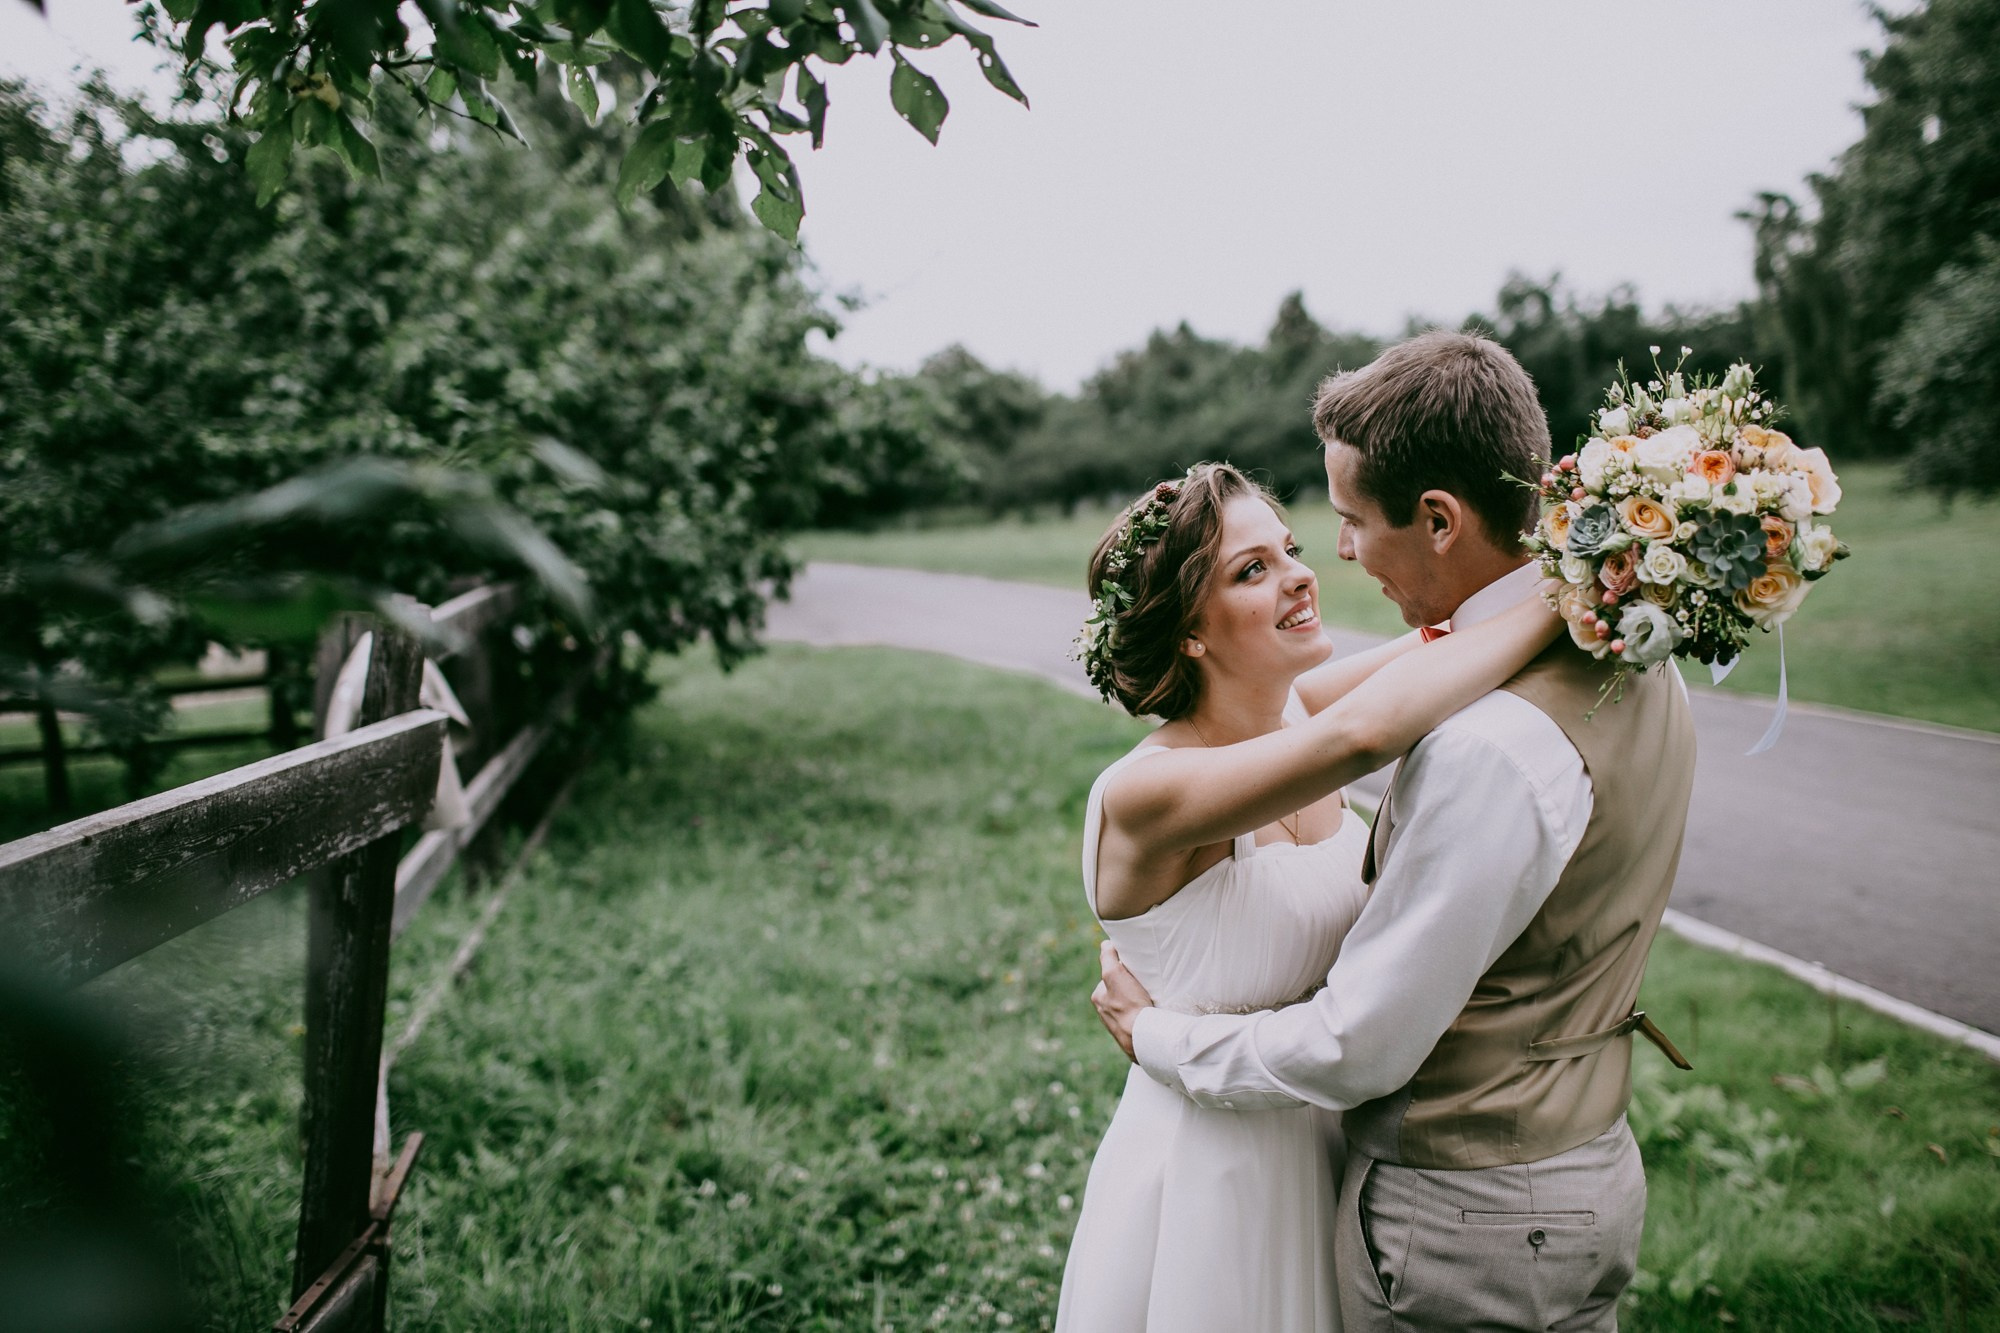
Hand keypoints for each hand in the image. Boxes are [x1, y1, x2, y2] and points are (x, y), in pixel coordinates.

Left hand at [1090, 940, 1153, 1062]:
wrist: (1143, 1038)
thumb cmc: (1129, 1005)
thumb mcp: (1114, 974)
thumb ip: (1108, 957)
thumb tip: (1106, 944)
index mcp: (1098, 998)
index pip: (1112, 975)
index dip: (1125, 970)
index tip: (1137, 972)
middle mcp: (1105, 1012)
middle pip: (1121, 990)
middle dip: (1132, 987)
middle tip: (1146, 985)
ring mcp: (1118, 1025)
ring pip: (1130, 1005)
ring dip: (1140, 1001)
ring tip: (1151, 1000)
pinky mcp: (1132, 1035)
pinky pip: (1138, 1019)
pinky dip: (1144, 1015)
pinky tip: (1153, 1013)